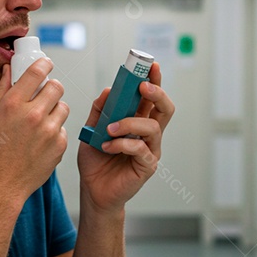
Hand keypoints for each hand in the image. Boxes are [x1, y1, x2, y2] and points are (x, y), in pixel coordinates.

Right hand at [0, 58, 69, 206]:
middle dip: (51, 88)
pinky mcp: (59, 146)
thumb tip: (9, 69)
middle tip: (44, 96)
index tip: (45, 65)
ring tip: (41, 121)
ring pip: (63, 107)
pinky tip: (40, 141)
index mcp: (12, 104)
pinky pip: (63, 128)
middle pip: (56, 86)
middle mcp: (32, 115)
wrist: (0, 185)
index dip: (44, 64)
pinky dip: (55, 131)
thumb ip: (2, 90)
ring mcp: (48, 131)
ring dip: (54, 110)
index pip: (37, 71)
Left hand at [76, 62, 174, 215]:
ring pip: (153, 127)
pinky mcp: (147, 165)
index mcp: (138, 122)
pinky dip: (122, 144)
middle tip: (143, 87)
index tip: (150, 66)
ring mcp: (150, 150)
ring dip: (130, 122)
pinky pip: (140, 148)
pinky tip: (107, 147)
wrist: (93, 191)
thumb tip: (109, 90)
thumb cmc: (96, 162)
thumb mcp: (91, 130)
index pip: (151, 98)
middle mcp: (148, 134)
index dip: (154, 80)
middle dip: (157, 93)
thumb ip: (100, 111)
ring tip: (110, 128)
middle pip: (164, 108)